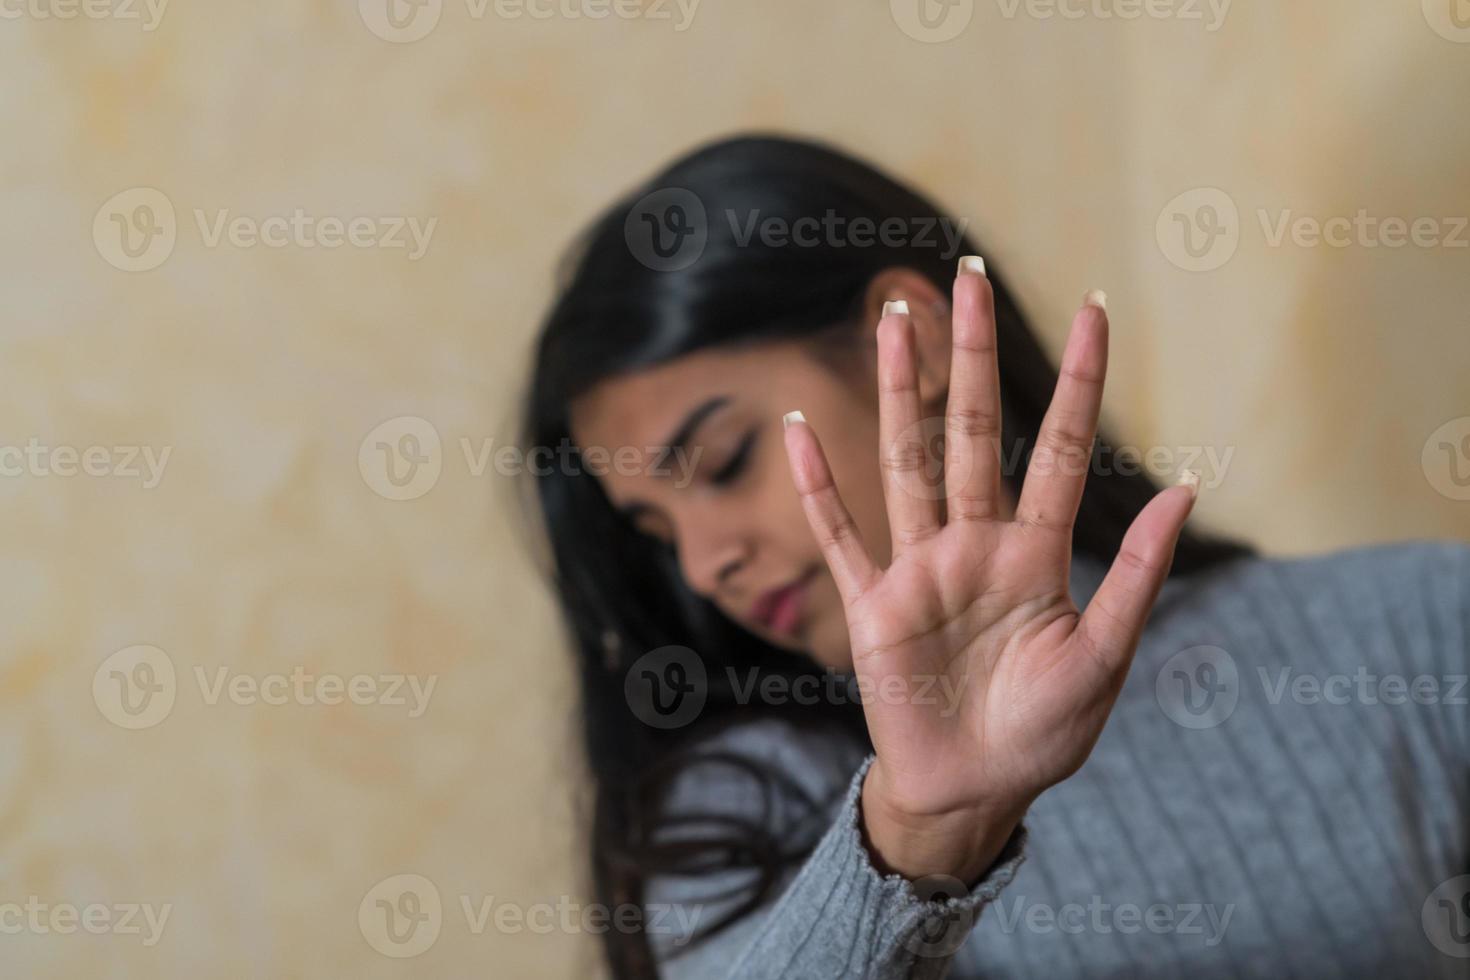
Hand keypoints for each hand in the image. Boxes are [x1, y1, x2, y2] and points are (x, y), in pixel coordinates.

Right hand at [781, 268, 1197, 882]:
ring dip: (896, 393)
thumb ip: (1138, 574)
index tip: (1095, 311)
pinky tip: (799, 433)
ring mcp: (919, 569)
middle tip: (965, 278)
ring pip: (905, 462)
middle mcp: (975, 544)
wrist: (974, 790)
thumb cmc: (1045, 732)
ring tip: (892, 322)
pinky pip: (841, 535)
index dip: (1079, 382)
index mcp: (1037, 555)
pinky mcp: (872, 606)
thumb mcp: (1104, 658)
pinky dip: (820, 488)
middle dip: (969, 356)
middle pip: (970, 431)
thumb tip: (1185, 487)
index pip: (1060, 448)